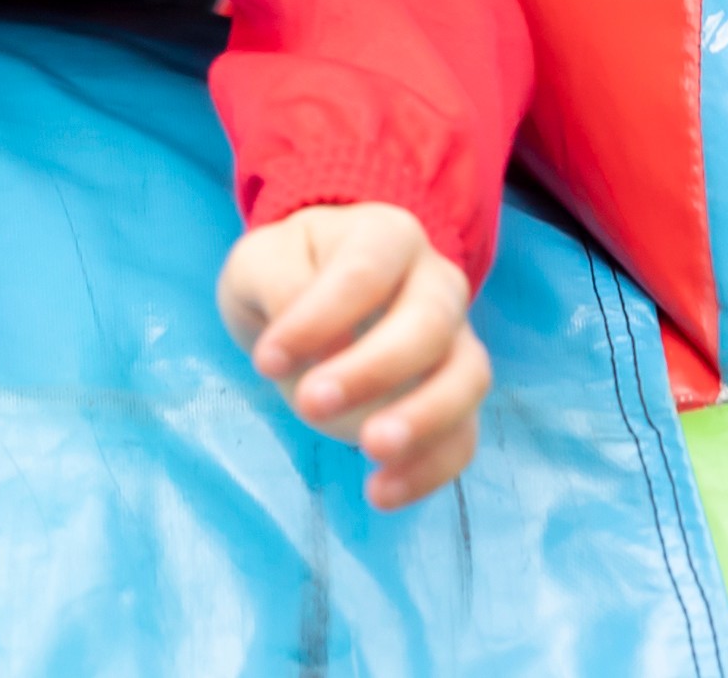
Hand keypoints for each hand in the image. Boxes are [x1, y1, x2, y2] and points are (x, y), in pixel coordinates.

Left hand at [217, 202, 489, 509]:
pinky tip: (381, 492)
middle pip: (429, 323)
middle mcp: (436, 282)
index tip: (265, 362)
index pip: (364, 271)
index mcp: (386, 235)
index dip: (319, 317)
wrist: (316, 287)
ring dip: (424, 420)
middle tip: (311, 405)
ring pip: (466, 378)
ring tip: (370, 453)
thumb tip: (315, 351)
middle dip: (375, 370)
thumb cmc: (289, 269)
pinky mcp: (457, 398)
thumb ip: (279, 284)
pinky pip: (464, 435)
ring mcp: (457, 340)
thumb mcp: (261, 260)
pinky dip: (431, 469)